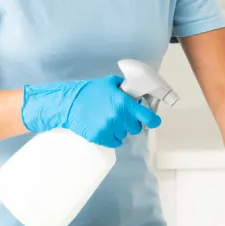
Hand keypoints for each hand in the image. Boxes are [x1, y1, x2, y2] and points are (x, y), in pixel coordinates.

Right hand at [21, 74, 161, 147]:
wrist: (70, 104)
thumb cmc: (90, 91)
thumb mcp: (110, 83)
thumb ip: (126, 87)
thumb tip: (138, 91)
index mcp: (124, 103)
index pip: (147, 117)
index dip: (153, 120)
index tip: (154, 121)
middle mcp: (119, 118)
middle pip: (136, 128)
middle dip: (132, 122)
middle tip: (123, 116)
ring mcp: (109, 129)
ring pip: (125, 136)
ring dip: (121, 130)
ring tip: (111, 121)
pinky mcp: (100, 138)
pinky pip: (115, 142)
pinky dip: (113, 137)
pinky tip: (106, 128)